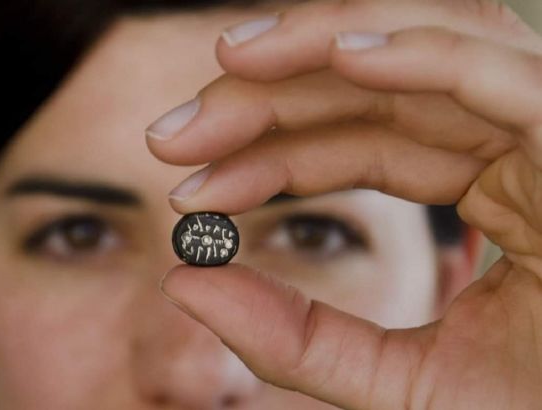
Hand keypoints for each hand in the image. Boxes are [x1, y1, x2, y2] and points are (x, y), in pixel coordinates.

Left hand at [147, 1, 541, 407]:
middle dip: (266, 97)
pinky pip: (498, 69)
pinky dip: (422, 51)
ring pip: (420, 51)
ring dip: (317, 46)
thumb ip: (296, 339)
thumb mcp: (405, 384)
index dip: (263, 160)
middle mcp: (516, 138)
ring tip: (225, 64)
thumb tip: (187, 287)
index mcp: (486, 188)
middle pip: (370, 88)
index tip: (184, 188)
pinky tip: (336, 51)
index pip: (355, 146)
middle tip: (170, 133)